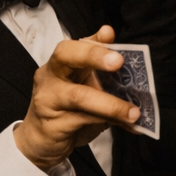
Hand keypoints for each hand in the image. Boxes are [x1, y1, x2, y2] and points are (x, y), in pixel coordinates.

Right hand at [13, 25, 140, 170]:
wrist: (40, 141)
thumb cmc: (67, 110)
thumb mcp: (86, 88)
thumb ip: (105, 74)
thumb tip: (134, 67)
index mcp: (61, 64)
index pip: (74, 45)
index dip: (93, 41)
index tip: (109, 35)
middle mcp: (50, 76)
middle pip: (66, 56)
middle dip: (94, 55)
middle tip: (118, 62)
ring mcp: (49, 100)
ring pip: (79, 96)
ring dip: (111, 104)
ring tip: (134, 112)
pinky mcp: (52, 124)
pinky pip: (83, 120)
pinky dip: (107, 121)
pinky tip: (125, 124)